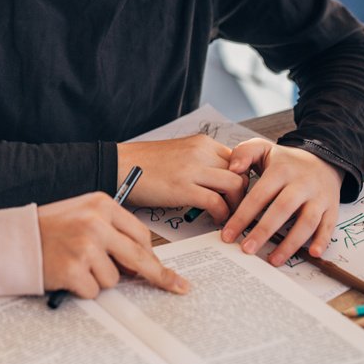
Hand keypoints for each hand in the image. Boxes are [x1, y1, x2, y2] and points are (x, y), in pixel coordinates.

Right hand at [37, 192, 188, 299]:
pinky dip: (82, 289)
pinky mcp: (74, 270)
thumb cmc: (47, 229)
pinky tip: (66, 275)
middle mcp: (96, 223)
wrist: (11, 240)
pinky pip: (93, 290)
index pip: (140, 234)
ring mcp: (85, 247)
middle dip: (159, 275)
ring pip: (114, 278)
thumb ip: (111, 231)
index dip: (151, 256)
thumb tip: (138, 263)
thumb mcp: (81, 215)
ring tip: (75, 265)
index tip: (167, 270)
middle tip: (177, 286)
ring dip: (98, 279)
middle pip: (138, 257)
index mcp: (101, 204)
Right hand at [117, 135, 247, 222]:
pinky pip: (217, 202)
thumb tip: (219, 182)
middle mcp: (202, 151)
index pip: (240, 159)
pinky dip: (221, 215)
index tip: (240, 194)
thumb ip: (201, 162)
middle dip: (245, 195)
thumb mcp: (179, 154)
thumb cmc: (145, 164)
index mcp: (202, 142)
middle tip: (238, 209)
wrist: (118, 165)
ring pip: (236, 186)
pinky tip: (215, 221)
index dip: (244, 179)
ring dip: (237, 206)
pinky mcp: (183, 187)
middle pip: (242, 173)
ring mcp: (193, 168)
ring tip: (229, 218)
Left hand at [219, 139, 343, 264]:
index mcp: (281, 170)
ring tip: (273, 260)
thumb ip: (244, 153)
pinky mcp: (332, 208)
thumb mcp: (263, 148)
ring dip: (290, 243)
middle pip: (282, 209)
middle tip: (246, 250)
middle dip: (263, 231)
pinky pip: (329, 226)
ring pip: (307, 221)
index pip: (259, 195)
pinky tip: (313, 254)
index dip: (242, 216)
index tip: (228, 235)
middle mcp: (302, 184)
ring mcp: (319, 197)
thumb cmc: (285, 161)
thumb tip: (232, 169)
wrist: (323, 159)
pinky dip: (322, 240)